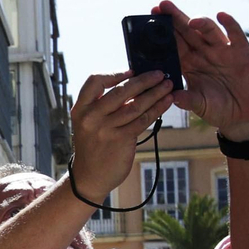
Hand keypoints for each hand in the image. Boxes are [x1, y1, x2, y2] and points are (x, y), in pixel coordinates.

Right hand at [67, 69, 174, 200]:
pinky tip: (166, 102)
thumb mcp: (88, 123)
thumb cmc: (93, 146)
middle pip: (121, 91)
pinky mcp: (121, 140)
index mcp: (80, 109)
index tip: (132, 71)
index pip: (95, 81)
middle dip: (144, 80)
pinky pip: (143, 120)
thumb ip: (102, 105)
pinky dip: (157, 109)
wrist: (89, 178)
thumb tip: (133, 84)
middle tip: (160, 74)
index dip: (114, 74)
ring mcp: (105, 129)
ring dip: (155, 93)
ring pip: (136, 105)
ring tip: (168, 85)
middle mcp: (91, 117)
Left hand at [155, 2, 248, 139]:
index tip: (149, 23)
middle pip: (187, 32)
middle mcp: (204, 53)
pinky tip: (221, 16)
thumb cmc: (218, 109)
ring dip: (199, 22)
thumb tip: (173, 96)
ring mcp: (222, 50)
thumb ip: (188, 100)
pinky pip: (235, 34)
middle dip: (174, 19)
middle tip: (160, 6)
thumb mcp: (200, 106)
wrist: (241, 115)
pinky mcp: (241, 51)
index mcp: (190, 64)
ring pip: (208, 30)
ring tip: (188, 20)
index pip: (173, 45)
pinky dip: (229, 24)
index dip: (162, 35)